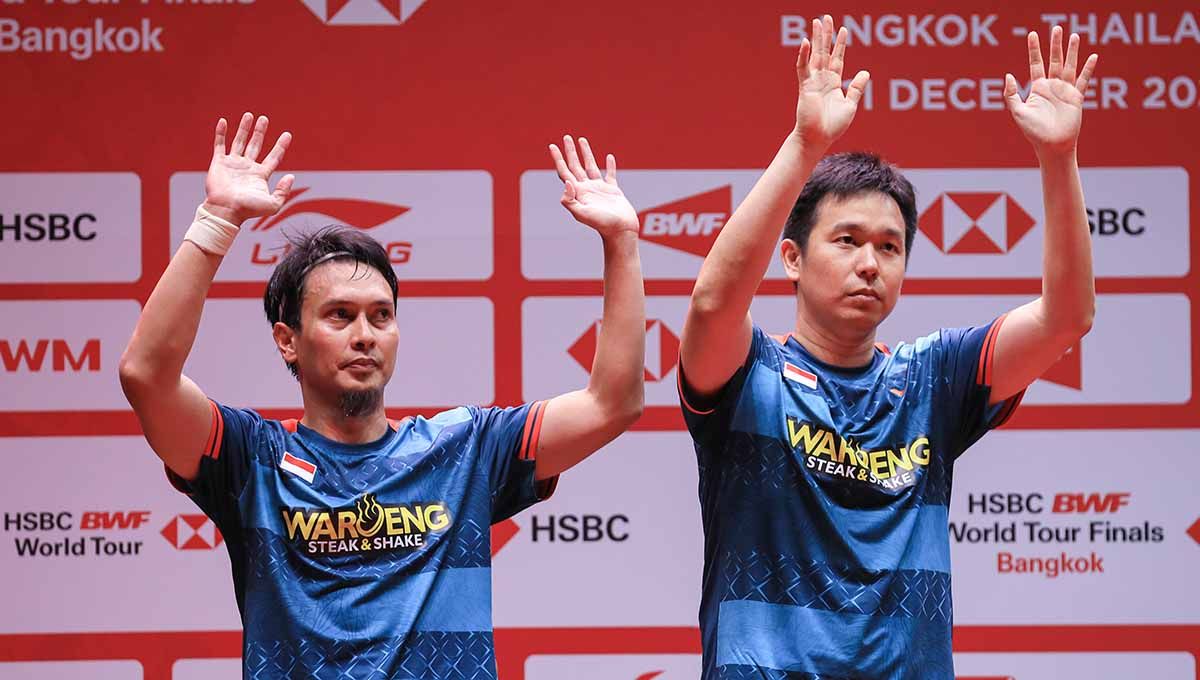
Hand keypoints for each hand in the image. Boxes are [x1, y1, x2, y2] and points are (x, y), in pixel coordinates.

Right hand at [203, 112, 294, 224]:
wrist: (226, 210)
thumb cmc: (248, 210)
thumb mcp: (273, 205)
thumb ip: (283, 192)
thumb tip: (291, 176)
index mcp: (260, 175)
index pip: (273, 157)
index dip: (281, 146)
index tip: (287, 134)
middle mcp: (247, 167)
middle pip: (256, 145)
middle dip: (260, 132)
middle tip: (264, 119)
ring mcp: (233, 164)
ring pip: (239, 141)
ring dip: (244, 128)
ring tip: (249, 115)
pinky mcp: (219, 163)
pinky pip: (220, 144)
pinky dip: (221, 133)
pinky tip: (224, 122)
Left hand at [549, 135, 638, 238]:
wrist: (620, 231)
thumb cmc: (602, 224)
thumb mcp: (582, 214)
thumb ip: (570, 200)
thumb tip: (567, 182)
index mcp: (578, 192)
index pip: (564, 172)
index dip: (557, 159)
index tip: (552, 146)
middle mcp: (586, 189)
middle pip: (575, 166)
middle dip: (570, 152)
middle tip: (566, 137)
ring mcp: (599, 189)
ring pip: (590, 166)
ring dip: (586, 153)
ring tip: (582, 140)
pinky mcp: (613, 191)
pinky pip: (610, 174)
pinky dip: (609, 165)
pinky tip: (608, 157)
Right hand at [793, 14, 869, 151]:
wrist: (817, 139)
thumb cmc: (833, 127)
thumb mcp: (850, 106)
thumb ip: (857, 89)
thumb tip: (866, 72)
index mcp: (834, 84)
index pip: (837, 59)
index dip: (840, 44)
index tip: (843, 29)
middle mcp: (822, 80)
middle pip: (824, 52)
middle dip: (826, 35)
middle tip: (826, 18)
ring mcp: (813, 82)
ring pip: (815, 55)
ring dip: (816, 39)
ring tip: (817, 22)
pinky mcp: (805, 87)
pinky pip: (803, 68)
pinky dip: (803, 55)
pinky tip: (806, 42)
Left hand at [1004, 27, 1097, 157]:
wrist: (1052, 145)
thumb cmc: (1033, 132)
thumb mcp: (1017, 112)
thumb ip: (1011, 94)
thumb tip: (1008, 75)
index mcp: (1037, 88)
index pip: (1035, 63)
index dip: (1033, 49)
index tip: (1032, 34)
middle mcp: (1052, 87)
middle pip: (1054, 60)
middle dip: (1055, 45)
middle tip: (1057, 28)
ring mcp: (1065, 91)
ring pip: (1069, 66)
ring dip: (1072, 51)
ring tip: (1074, 36)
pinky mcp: (1076, 97)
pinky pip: (1083, 80)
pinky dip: (1088, 69)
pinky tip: (1093, 56)